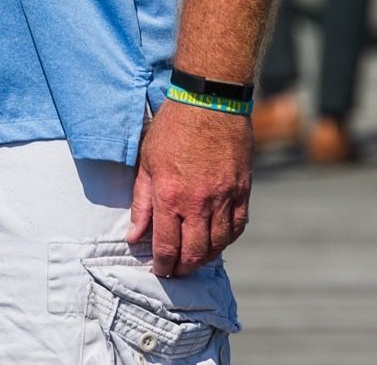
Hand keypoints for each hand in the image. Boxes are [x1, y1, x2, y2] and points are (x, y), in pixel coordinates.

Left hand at [126, 100, 250, 276]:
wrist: (209, 104)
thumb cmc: (172, 130)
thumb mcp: (146, 163)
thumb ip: (141, 203)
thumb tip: (133, 236)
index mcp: (170, 195)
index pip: (166, 245)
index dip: (162, 264)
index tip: (158, 271)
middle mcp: (198, 202)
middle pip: (194, 253)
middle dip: (183, 269)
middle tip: (175, 272)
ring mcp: (224, 199)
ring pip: (218, 244)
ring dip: (205, 258)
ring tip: (193, 260)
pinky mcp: (242, 192)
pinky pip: (237, 228)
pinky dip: (226, 240)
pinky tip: (216, 242)